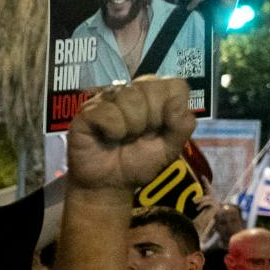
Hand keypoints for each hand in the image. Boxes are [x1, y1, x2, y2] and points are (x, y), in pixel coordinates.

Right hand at [65, 78, 196, 193]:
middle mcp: (131, 90)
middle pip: (151, 88)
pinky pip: (108, 111)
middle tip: (139, 135)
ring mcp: (107, 98)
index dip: (171, 108)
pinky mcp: (87, 110)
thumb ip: (182, 125)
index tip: (160, 127)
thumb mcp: (170, 148)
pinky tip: (107, 137)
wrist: (110, 184)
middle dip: (150, 120)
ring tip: (123, 137)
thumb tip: (177, 102)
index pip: (175, 85)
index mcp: (155, 95)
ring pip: (129, 97)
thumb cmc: (138, 162)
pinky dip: (113, 131)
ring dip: (131, 127)